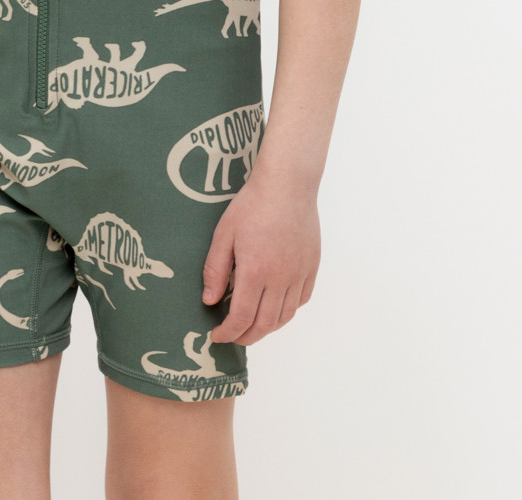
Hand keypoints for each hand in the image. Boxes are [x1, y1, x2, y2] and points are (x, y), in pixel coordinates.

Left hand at [202, 170, 319, 344]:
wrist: (287, 185)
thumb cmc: (252, 205)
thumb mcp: (224, 234)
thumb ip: (216, 270)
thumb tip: (209, 301)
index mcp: (256, 272)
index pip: (242, 318)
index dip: (228, 333)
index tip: (217, 335)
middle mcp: (280, 279)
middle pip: (265, 324)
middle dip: (246, 336)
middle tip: (233, 336)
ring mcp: (299, 274)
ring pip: (285, 316)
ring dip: (267, 328)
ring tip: (252, 325)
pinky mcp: (312, 266)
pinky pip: (302, 300)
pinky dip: (287, 311)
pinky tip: (276, 306)